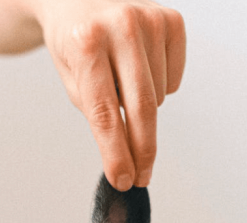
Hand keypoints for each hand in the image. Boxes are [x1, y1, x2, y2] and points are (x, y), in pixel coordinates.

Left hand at [33, 0, 185, 189]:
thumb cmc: (74, 45)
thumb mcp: (73, 81)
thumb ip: (99, 113)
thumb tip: (128, 153)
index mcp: (86, 44)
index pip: (105, 113)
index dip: (116, 153)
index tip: (124, 180)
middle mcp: (121, 25)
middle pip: (141, 108)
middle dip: (142, 151)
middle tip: (141, 177)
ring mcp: (150, 19)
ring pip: (158, 97)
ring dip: (142, 109)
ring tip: (121, 85)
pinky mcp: (171, 20)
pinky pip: (174, 79)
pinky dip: (160, 88)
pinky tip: (140, 72)